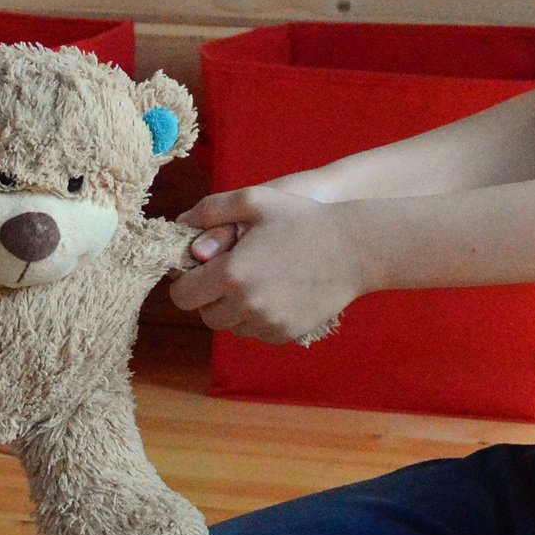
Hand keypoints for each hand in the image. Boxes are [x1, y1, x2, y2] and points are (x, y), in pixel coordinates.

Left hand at [168, 185, 366, 345]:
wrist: (355, 248)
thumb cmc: (303, 218)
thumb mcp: (254, 199)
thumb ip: (211, 209)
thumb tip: (180, 221)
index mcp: (230, 273)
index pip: (183, 296)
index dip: (186, 282)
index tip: (199, 270)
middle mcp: (246, 305)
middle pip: (205, 315)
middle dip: (209, 297)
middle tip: (226, 275)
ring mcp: (268, 323)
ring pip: (231, 327)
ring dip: (233, 310)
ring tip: (252, 282)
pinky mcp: (286, 334)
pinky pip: (257, 333)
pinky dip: (257, 320)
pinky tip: (273, 294)